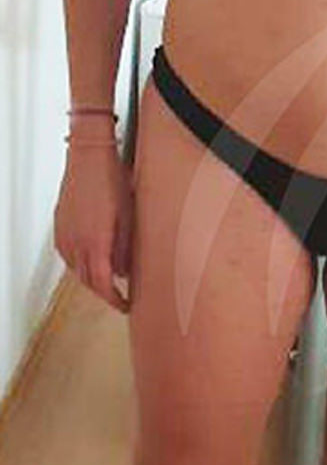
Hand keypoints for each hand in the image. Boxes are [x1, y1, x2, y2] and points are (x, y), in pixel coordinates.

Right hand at [53, 145, 133, 314]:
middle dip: (105, 292)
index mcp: (96, 243)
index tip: (127, 306)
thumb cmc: (113, 181)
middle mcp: (75, 244)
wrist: (89, 158)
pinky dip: (83, 264)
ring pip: (77, 270)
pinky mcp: (60, 228)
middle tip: (122, 297)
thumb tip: (126, 271)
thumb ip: (127, 247)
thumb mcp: (130, 215)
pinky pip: (69, 256)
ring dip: (93, 278)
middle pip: (88, 281)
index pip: (103, 284)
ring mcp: (64, 236)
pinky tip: (95, 259)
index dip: (115, 300)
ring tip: (112, 280)